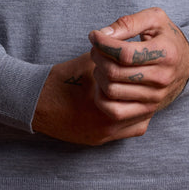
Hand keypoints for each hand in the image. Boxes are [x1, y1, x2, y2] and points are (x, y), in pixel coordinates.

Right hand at [32, 52, 153, 145]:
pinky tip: (128, 105)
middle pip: (144, 109)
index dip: (148, 79)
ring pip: (138, 123)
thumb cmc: (63, 78)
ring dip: (142, 108)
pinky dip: (131, 120)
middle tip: (153, 82)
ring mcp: (104, 134)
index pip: (142, 91)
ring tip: (142, 93)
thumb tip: (132, 49)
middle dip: (149, 95)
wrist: (35, 102)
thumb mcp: (90, 62)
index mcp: (108, 99)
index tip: (151, 69)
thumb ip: (113, 58)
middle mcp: (108, 122)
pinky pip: (126, 132)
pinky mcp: (97, 140)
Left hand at [88, 7, 188, 119]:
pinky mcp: (148, 110)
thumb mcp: (154, 19)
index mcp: (165, 53)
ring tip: (101, 62)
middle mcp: (162, 78)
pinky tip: (103, 81)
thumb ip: (129, 22)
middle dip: (97, 56)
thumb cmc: (167, 37)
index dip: (103, 43)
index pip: (124, 53)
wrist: (187, 63)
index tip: (94, 35)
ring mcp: (155, 97)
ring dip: (98, 74)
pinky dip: (101, 96)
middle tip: (95, 48)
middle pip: (115, 72)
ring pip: (111, 90)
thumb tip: (104, 34)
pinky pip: (115, 111)